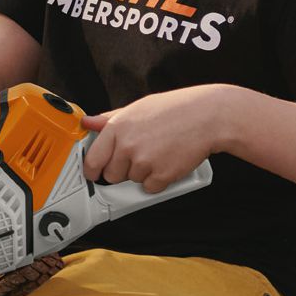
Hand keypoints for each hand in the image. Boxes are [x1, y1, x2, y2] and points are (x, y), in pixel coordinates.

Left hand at [80, 84, 235, 193]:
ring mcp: (144, 162)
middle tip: (139, 156)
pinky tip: (167, 162)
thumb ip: (109, 118)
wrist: (207, 117)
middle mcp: (127, 146)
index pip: (93, 159)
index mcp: (117, 127)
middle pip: (112, 175)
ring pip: (133, 181)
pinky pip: (151, 188)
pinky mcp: (161, 175)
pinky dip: (159, 181)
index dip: (92, 170)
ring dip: (143, 173)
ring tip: (158, 153)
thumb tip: (88, 122)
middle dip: (122, 170)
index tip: (94, 174)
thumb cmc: (175, 109)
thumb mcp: (138, 107)